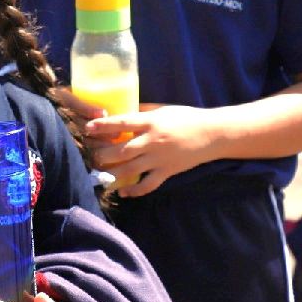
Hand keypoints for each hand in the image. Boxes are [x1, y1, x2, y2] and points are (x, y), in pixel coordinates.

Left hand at [85, 105, 213, 195]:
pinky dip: (134, 190)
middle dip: (103, 154)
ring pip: (130, 170)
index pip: (122, 123)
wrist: (212, 134)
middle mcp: (153, 141)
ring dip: (112, 174)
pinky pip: (147, 185)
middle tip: (92, 155)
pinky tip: (123, 191)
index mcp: (151, 122)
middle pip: (121, 151)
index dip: (103, 126)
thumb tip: (122, 112)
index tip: (88, 128)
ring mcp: (159, 159)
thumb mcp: (163, 109)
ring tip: (101, 175)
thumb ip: (143, 112)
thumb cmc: (187, 118)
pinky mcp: (167, 172)